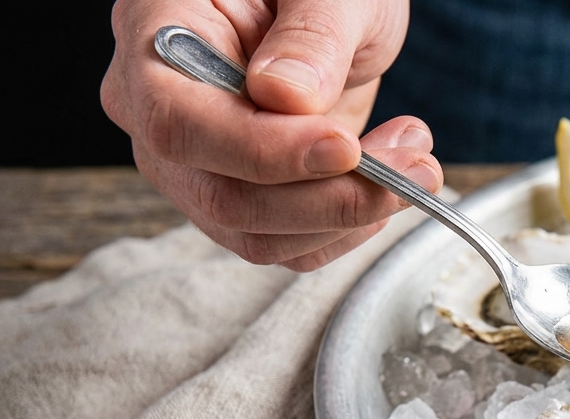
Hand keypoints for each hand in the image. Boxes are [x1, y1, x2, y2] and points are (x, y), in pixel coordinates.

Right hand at [101, 0, 441, 270]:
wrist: (330, 6)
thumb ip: (310, 34)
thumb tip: (284, 97)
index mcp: (155, 37)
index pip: (179, 123)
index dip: (262, 151)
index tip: (344, 147)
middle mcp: (160, 110)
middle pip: (222, 197)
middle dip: (329, 197)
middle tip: (412, 163)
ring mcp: (197, 163)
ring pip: (258, 235)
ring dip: (350, 214)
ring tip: (414, 158)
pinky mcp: (243, 195)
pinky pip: (288, 243)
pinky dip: (348, 226)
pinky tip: (389, 179)